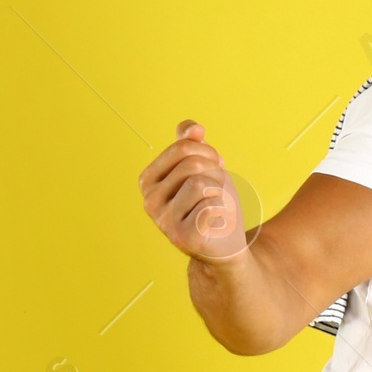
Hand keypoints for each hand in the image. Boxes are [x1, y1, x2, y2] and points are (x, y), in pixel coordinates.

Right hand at [139, 121, 247, 262]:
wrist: (224, 243)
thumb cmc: (212, 202)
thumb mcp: (203, 166)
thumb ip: (192, 143)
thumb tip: (194, 128)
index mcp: (147, 180)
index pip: (182, 148)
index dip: (207, 154)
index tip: (214, 168)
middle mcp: (149, 201)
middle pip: (193, 164)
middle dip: (216, 173)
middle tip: (218, 190)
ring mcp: (164, 221)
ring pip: (202, 185)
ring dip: (220, 192)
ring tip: (217, 205)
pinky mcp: (183, 238)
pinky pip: (211, 207)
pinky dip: (223, 211)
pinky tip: (217, 222)